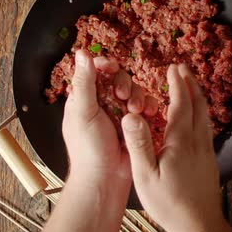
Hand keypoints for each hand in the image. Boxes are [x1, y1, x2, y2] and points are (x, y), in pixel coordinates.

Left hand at [62, 49, 150, 183]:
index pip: (97, 71)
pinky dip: (149, 108)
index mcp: (85, 98)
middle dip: (125, 85)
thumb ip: (84, 82)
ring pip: (136, 91)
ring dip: (138, 98)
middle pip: (120, 78)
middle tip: (122, 98)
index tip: (112, 69)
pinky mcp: (136, 124)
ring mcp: (121, 113)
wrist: (106, 178)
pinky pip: (147, 107)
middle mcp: (103, 103)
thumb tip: (82, 53)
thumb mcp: (83, 112)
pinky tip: (146, 117)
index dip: (106, 66)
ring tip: (135, 112)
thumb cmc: (88, 149)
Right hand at [122, 64, 222, 231]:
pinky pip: (206, 128)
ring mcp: (206, 151)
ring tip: (190, 87)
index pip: (181, 104)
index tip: (173, 68)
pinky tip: (195, 119)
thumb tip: (131, 115)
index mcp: (180, 141)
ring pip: (205, 116)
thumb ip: (139, 144)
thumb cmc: (169, 204)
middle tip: (183, 69)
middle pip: (198, 105)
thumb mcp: (145, 176)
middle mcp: (197, 142)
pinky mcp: (210, 160)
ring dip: (198, 97)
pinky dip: (200, 114)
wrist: (200, 224)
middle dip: (190, 84)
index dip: (177, 84)